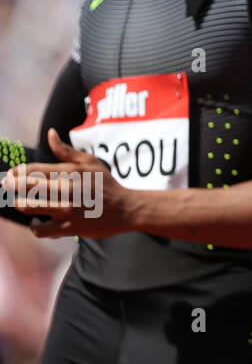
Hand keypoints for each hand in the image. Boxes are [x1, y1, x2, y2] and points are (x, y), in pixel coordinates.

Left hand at [1, 129, 131, 237]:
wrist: (127, 208)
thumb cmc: (106, 184)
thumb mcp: (90, 163)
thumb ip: (66, 150)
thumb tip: (50, 133)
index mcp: (70, 171)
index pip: (31, 170)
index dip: (15, 172)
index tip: (10, 174)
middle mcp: (66, 189)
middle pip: (24, 187)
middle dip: (10, 185)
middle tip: (6, 185)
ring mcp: (67, 209)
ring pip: (27, 206)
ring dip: (20, 204)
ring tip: (22, 202)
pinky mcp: (68, 227)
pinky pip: (40, 229)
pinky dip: (35, 225)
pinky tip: (38, 220)